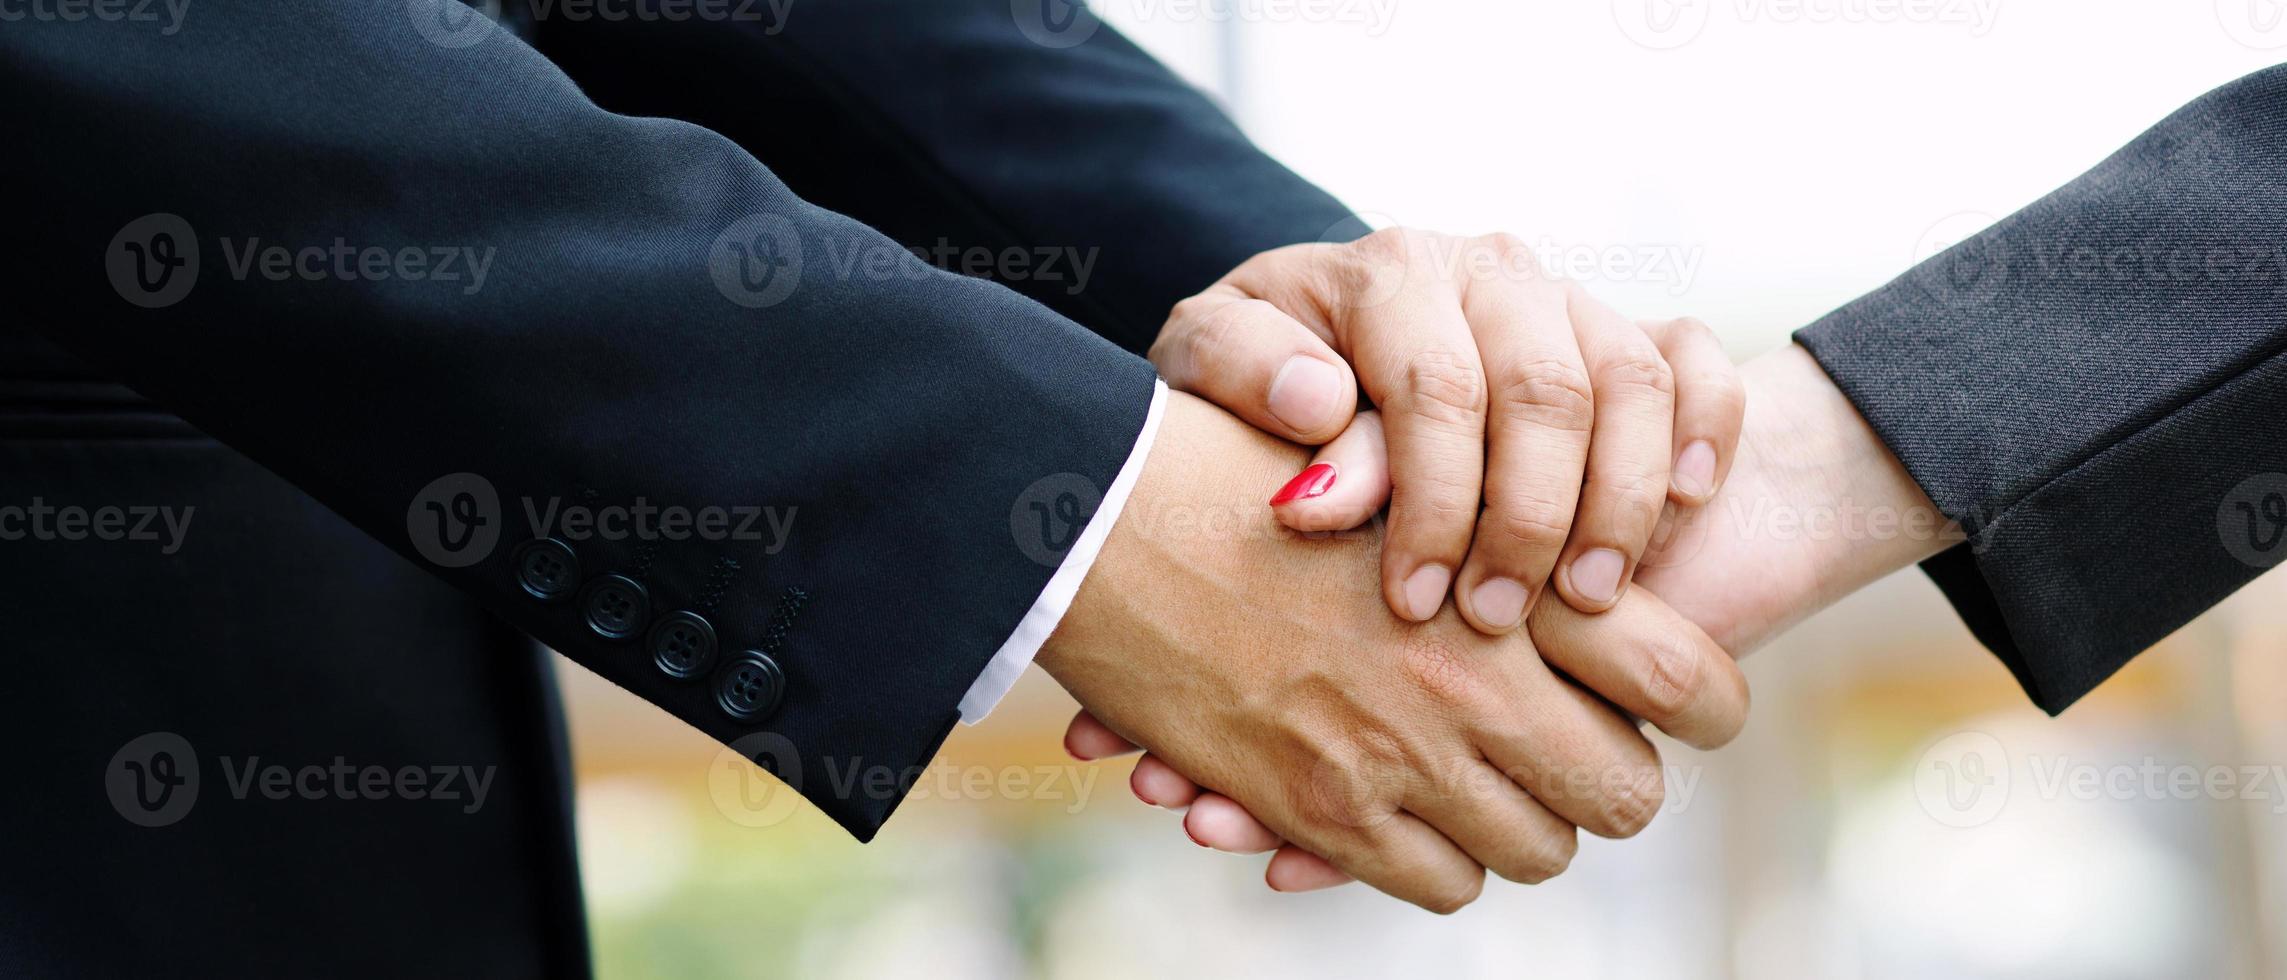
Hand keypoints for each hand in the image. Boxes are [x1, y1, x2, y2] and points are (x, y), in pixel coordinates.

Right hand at [1037, 390, 1750, 911]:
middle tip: (1574, 748)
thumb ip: (1497, 521)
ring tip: (1481, 776)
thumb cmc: (1243, 466)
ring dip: (1523, 821)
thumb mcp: (1398, 468)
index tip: (1690, 706)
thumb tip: (1586, 583)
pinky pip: (1440, 884)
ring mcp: (1402, 755)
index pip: (1686, 677)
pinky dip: (1437, 860)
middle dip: (1613, 780)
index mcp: (1508, 576)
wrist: (1102, 516)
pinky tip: (1406, 807)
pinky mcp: (1326, 811)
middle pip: (1628, 793)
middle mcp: (1475, 678)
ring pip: (1539, 849)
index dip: (1708, 704)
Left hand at [1149, 229, 1743, 630]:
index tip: (1413, 601)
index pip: (1436, 386)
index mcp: (1387, 272)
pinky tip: (1684, 506)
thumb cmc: (1254, 389)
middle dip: (1526, 520)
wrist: (1315, 360)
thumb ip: (1244, 382)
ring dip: (1618, 501)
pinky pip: (1698, 365)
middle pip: (1544, 389)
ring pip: (1630, 383)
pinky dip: (1704, 432)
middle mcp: (1488, 271)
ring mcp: (1571, 299)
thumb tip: (1316, 400)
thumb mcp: (1212, 379)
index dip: (1434, 503)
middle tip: (1497, 621)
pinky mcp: (1639, 331)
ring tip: (1591, 600)